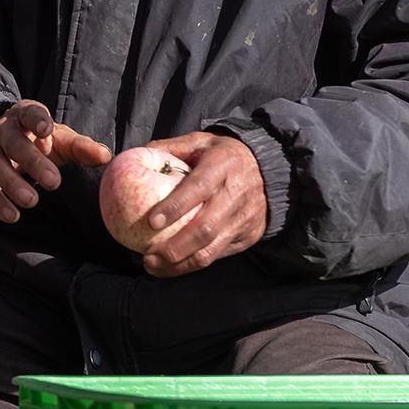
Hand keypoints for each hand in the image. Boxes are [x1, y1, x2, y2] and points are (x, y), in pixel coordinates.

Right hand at [0, 99, 109, 222]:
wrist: (2, 144)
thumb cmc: (39, 141)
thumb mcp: (61, 140)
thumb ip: (82, 147)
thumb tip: (107, 157)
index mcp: (24, 115)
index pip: (29, 112)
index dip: (36, 119)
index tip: (46, 129)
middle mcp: (2, 130)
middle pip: (13, 142)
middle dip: (32, 161)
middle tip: (53, 182)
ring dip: (12, 184)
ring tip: (32, 201)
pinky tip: (12, 216)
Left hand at [133, 132, 268, 276]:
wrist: (272, 170)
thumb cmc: (225, 156)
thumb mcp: (202, 142)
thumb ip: (171, 148)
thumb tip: (136, 154)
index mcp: (222, 166)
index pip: (198, 188)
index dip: (175, 207)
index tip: (151, 222)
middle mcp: (235, 194)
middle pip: (205, 228)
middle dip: (174, 248)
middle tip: (147, 257)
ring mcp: (244, 219)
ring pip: (211, 250)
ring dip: (180, 264)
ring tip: (154, 267)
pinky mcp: (249, 236)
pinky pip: (219, 255)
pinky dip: (194, 264)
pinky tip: (173, 266)